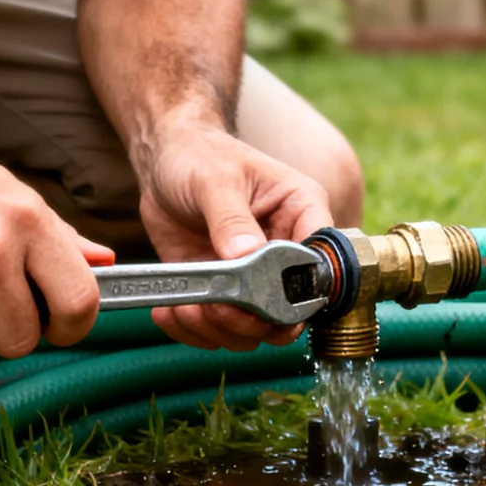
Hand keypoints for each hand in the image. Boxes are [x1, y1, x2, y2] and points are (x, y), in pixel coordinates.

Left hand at [136, 120, 333, 350]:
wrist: (165, 159)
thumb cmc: (199, 154)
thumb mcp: (215, 180)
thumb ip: (231, 219)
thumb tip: (246, 257)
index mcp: (301, 213)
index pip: (320, 262)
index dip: (298, 290)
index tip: (262, 298)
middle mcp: (285, 251)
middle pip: (290, 312)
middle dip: (253, 321)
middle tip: (218, 308)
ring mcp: (254, 275)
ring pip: (255, 330)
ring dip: (220, 330)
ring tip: (188, 310)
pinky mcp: (223, 289)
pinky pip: (218, 328)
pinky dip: (195, 331)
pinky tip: (171, 314)